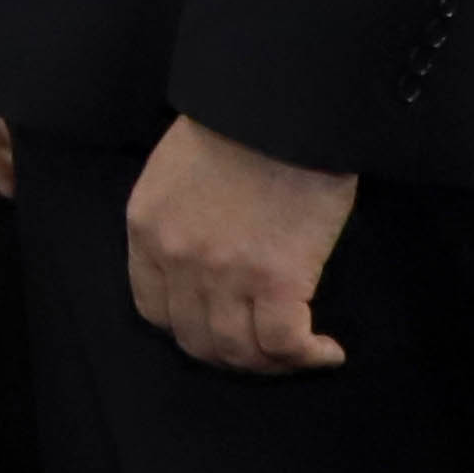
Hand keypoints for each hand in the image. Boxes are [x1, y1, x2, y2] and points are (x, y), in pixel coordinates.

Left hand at [126, 115, 355, 372]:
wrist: (279, 108)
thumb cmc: (237, 128)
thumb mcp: (176, 173)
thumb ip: (179, 220)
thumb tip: (206, 259)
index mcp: (147, 230)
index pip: (153, 309)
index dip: (188, 328)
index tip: (219, 327)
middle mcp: (176, 259)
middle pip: (194, 340)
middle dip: (230, 356)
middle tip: (265, 351)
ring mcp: (224, 273)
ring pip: (239, 352)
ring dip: (271, 363)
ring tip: (299, 353)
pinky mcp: (276, 279)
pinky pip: (284, 343)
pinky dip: (307, 357)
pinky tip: (327, 351)